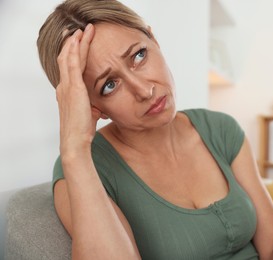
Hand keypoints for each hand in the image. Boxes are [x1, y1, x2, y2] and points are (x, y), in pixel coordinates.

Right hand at [56, 24, 97, 154]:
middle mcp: (64, 86)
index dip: (76, 53)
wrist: (76, 140)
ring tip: (83, 30)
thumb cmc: (83, 129)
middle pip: (68, 58)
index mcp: (68, 91)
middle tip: (82, 30)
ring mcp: (67, 86)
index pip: (71, 67)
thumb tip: (101, 106)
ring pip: (69, 57)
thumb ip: (93, 104)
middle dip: (75, 43)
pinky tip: (78, 40)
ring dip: (76, 42)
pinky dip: (75, 50)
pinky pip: (72, 64)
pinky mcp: (73, 88)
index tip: (81, 42)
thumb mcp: (90, 112)